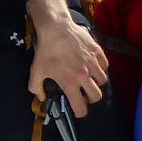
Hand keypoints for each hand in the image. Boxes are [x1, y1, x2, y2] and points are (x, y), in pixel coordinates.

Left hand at [25, 0, 107, 114]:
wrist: (56, 28)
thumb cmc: (46, 50)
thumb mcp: (36, 70)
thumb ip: (36, 88)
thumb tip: (40, 97)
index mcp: (69, 82)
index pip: (81, 106)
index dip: (80, 112)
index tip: (78, 110)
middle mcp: (84, 75)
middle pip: (96, 96)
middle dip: (90, 99)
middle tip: (84, 94)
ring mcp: (93, 63)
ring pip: (103, 81)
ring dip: (96, 83)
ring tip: (89, 79)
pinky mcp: (97, 52)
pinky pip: (105, 66)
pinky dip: (101, 69)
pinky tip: (93, 67)